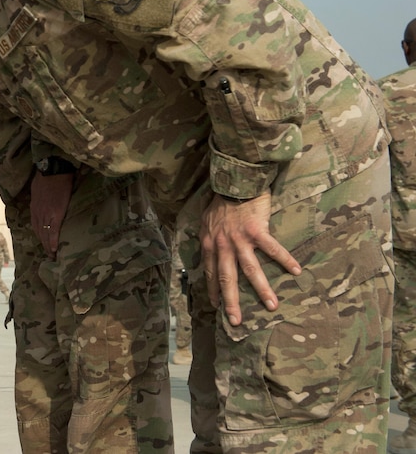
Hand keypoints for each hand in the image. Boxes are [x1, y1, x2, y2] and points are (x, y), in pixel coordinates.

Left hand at [30, 172, 73, 254]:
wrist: (53, 171)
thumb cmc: (47, 176)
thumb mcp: (37, 188)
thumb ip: (39, 197)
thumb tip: (42, 199)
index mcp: (34, 207)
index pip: (35, 225)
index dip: (39, 235)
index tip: (43, 243)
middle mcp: (38, 213)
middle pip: (39, 232)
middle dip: (43, 244)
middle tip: (48, 254)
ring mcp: (46, 214)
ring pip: (45, 234)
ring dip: (48, 245)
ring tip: (52, 254)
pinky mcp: (56, 214)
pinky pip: (53, 231)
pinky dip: (53, 241)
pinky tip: (55, 249)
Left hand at [200, 191, 300, 326]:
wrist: (234, 181)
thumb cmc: (221, 201)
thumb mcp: (206, 222)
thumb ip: (208, 239)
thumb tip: (207, 252)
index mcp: (210, 244)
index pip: (210, 273)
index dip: (213, 291)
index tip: (216, 307)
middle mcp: (223, 245)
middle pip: (227, 279)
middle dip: (231, 302)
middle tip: (236, 322)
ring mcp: (240, 239)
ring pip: (250, 270)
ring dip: (261, 290)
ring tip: (272, 306)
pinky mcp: (258, 230)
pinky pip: (273, 249)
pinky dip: (285, 260)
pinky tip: (296, 272)